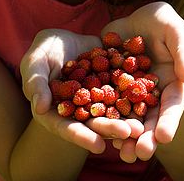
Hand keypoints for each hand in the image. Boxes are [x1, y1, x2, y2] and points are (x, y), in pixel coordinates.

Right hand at [20, 29, 142, 153]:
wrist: (63, 35)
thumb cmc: (42, 51)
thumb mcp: (35, 63)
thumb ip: (36, 84)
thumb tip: (40, 107)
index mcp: (57, 113)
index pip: (67, 128)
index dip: (82, 137)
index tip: (98, 146)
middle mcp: (79, 110)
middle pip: (94, 122)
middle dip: (111, 128)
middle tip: (129, 134)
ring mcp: (96, 97)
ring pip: (111, 109)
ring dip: (126, 118)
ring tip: (142, 125)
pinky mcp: (109, 82)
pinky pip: (122, 88)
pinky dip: (134, 93)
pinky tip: (148, 96)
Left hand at [100, 1, 183, 162]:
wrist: (136, 16)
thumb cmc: (163, 21)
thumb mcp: (176, 30)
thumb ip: (183, 51)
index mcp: (172, 83)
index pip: (173, 106)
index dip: (169, 121)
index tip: (163, 137)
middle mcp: (152, 94)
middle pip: (150, 119)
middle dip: (146, 138)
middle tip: (140, 154)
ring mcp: (131, 93)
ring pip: (128, 119)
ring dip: (126, 137)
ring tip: (122, 153)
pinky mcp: (110, 87)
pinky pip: (106, 105)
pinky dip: (103, 118)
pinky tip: (97, 131)